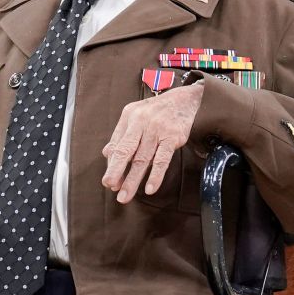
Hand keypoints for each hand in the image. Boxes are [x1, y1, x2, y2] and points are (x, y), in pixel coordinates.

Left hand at [102, 83, 202, 202]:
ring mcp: (157, 129)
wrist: (186, 99)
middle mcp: (141, 121)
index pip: (117, 144)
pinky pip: (162, 159)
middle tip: (110, 186)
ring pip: (142, 158)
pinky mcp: (173, 136)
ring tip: (125, 196)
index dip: (112, 164)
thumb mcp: (136, 115)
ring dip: (132, 179)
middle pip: (126, 150)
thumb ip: (122, 134)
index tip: (108, 181)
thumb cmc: (158, 110)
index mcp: (129, 116)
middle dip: (116, 170)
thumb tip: (107, 153)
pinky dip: (155, 175)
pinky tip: (150, 188)